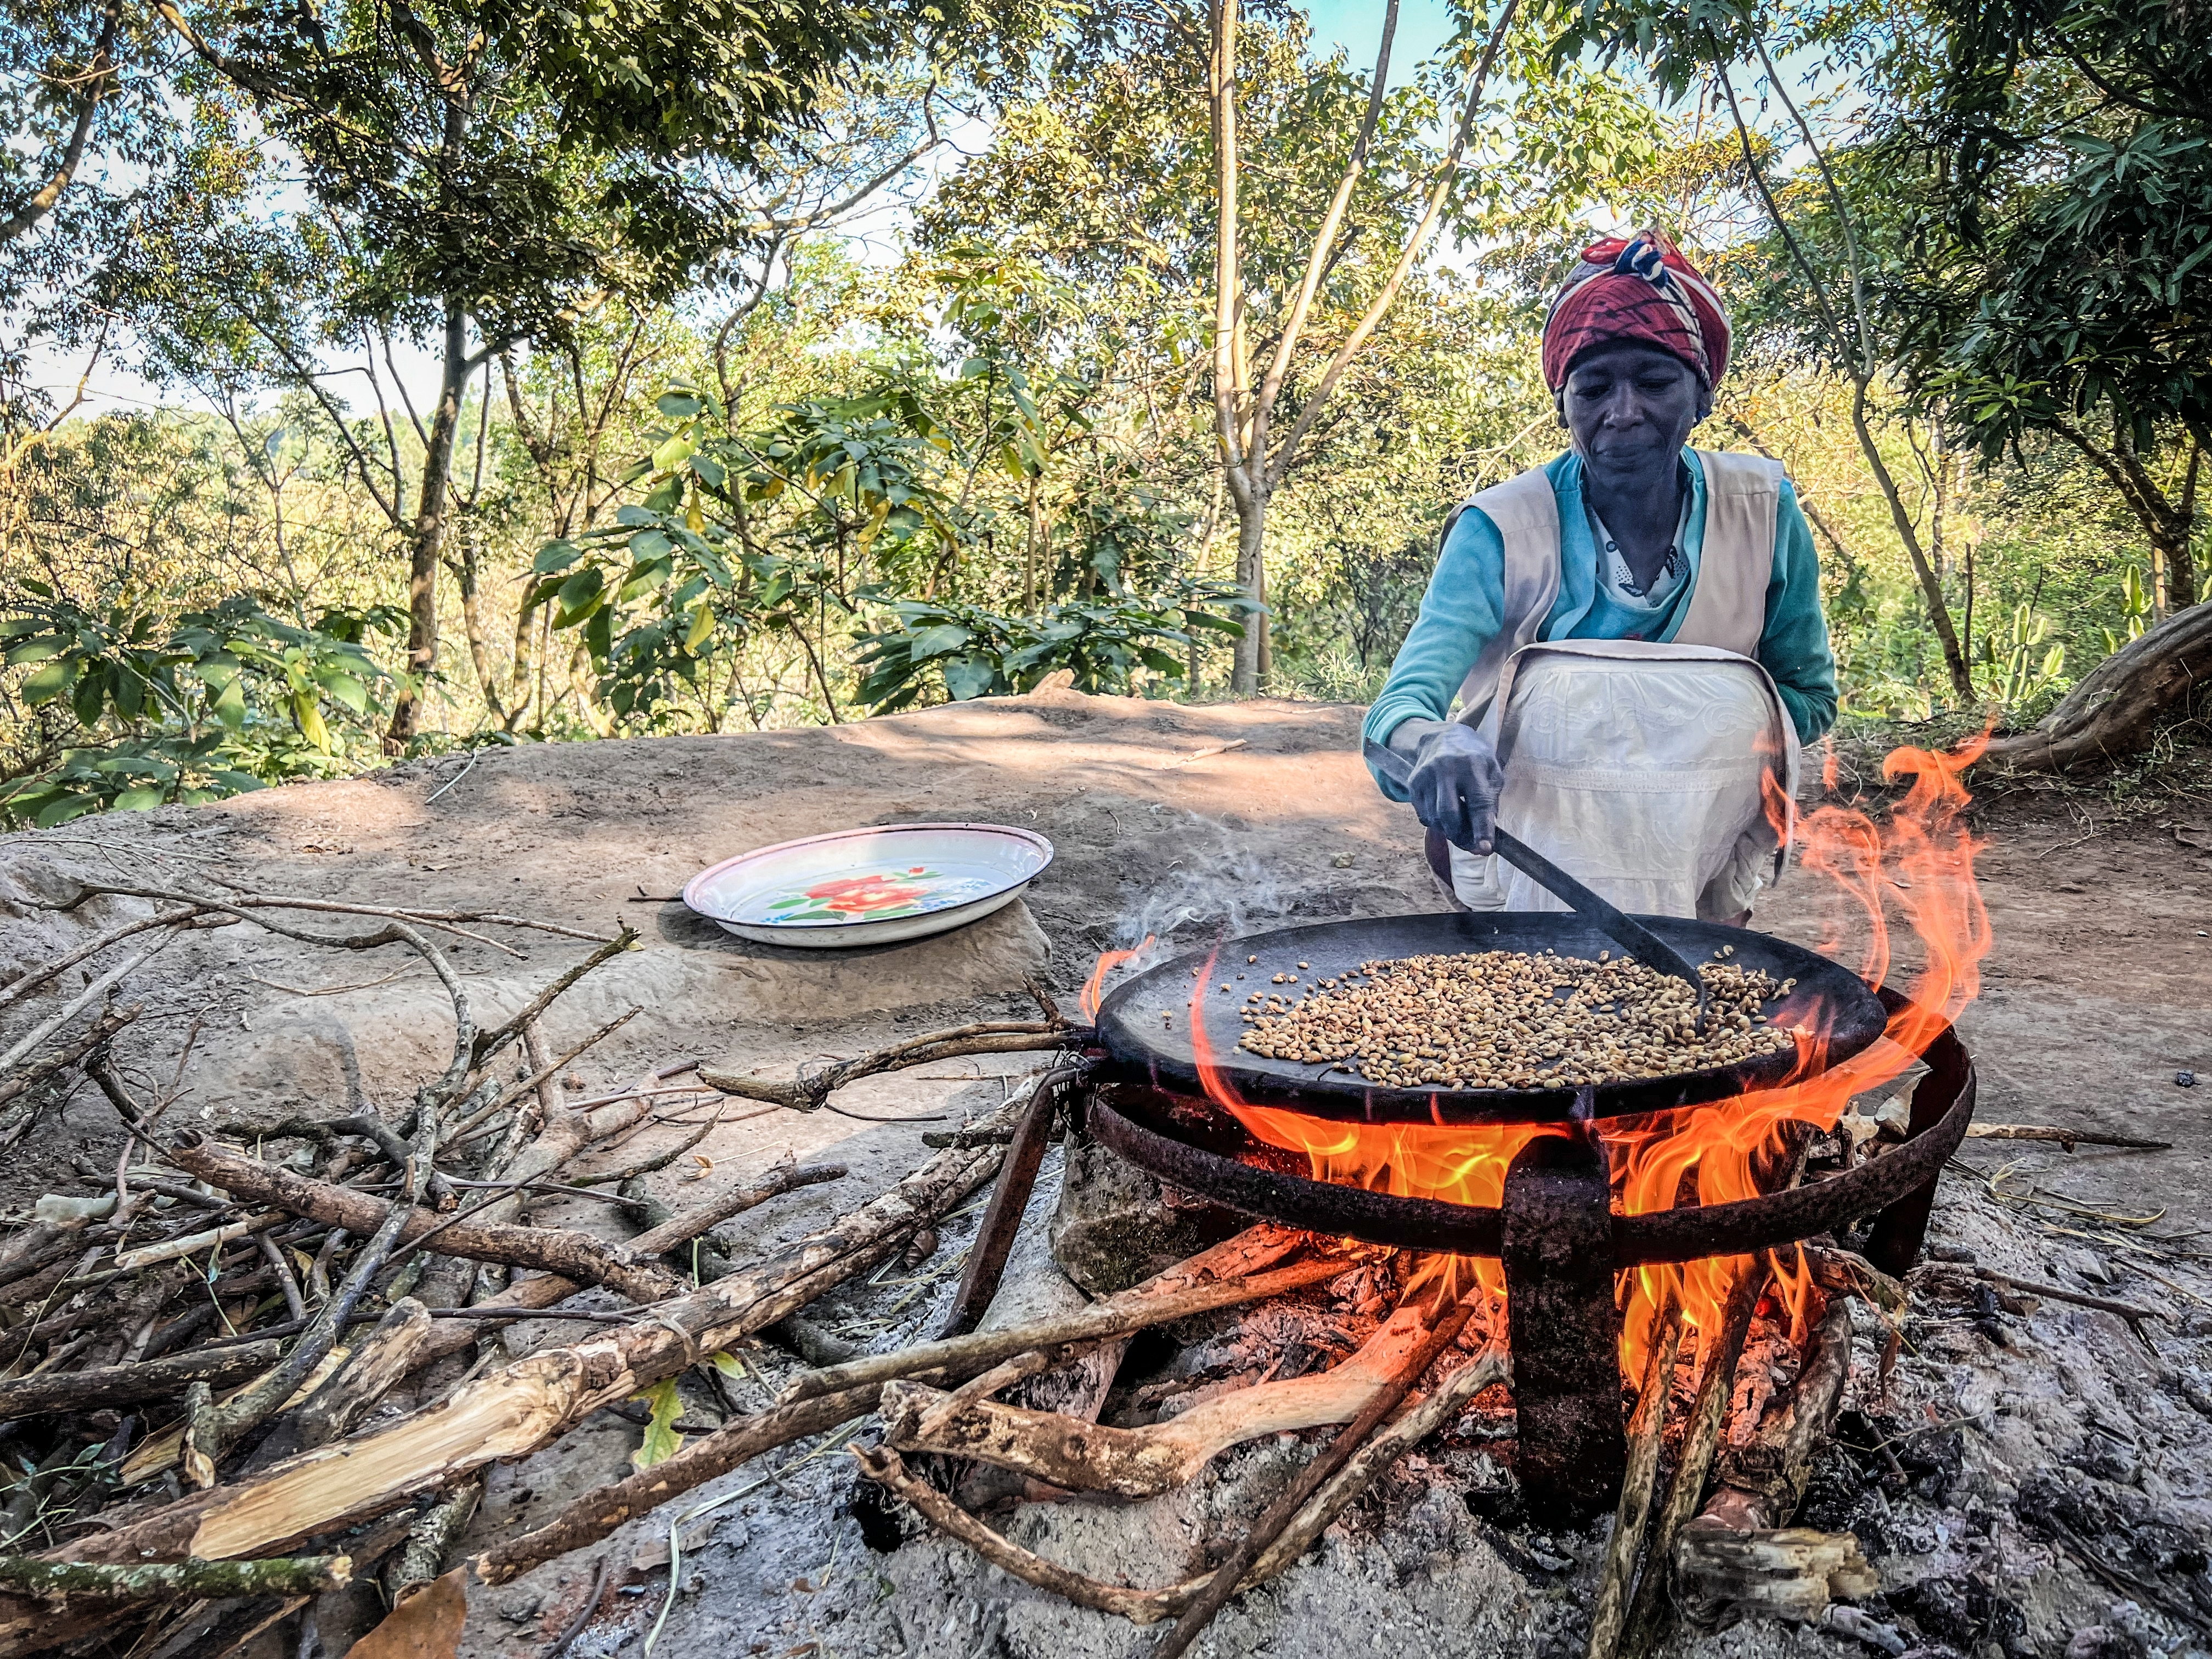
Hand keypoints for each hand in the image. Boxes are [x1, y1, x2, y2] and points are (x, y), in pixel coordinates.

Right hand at [1402, 722, 1502, 852]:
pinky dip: (1436, 822)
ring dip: (1449, 832)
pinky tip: (1445, 815)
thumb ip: (1491, 798)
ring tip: (1460, 829)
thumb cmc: (1473, 757)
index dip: (1482, 829)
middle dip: (1461, 837)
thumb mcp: (1492, 770)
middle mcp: (1446, 769)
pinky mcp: (1413, 783)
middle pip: (1449, 815)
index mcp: (1472, 765)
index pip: (1478, 803)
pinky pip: (1424, 815)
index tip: (1485, 849)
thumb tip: (1486, 830)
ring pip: (1435, 818)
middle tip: (1472, 846)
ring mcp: (1426, 776)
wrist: (1441, 737)